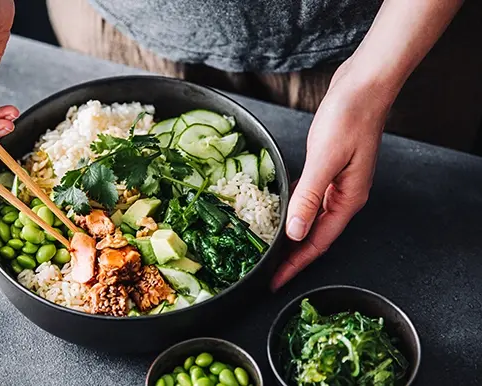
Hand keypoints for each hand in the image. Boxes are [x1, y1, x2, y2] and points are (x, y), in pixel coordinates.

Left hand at [270, 60, 392, 290]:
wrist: (363, 85)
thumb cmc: (349, 117)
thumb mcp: (324, 160)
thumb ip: (308, 197)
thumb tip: (295, 232)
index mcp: (347, 199)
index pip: (317, 243)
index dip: (295, 265)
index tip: (275, 282)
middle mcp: (344, 196)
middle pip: (314, 236)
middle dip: (291, 257)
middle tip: (267, 272)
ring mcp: (337, 183)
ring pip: (310, 219)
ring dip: (291, 235)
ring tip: (269, 249)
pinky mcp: (328, 168)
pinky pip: (308, 198)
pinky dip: (293, 209)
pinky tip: (279, 212)